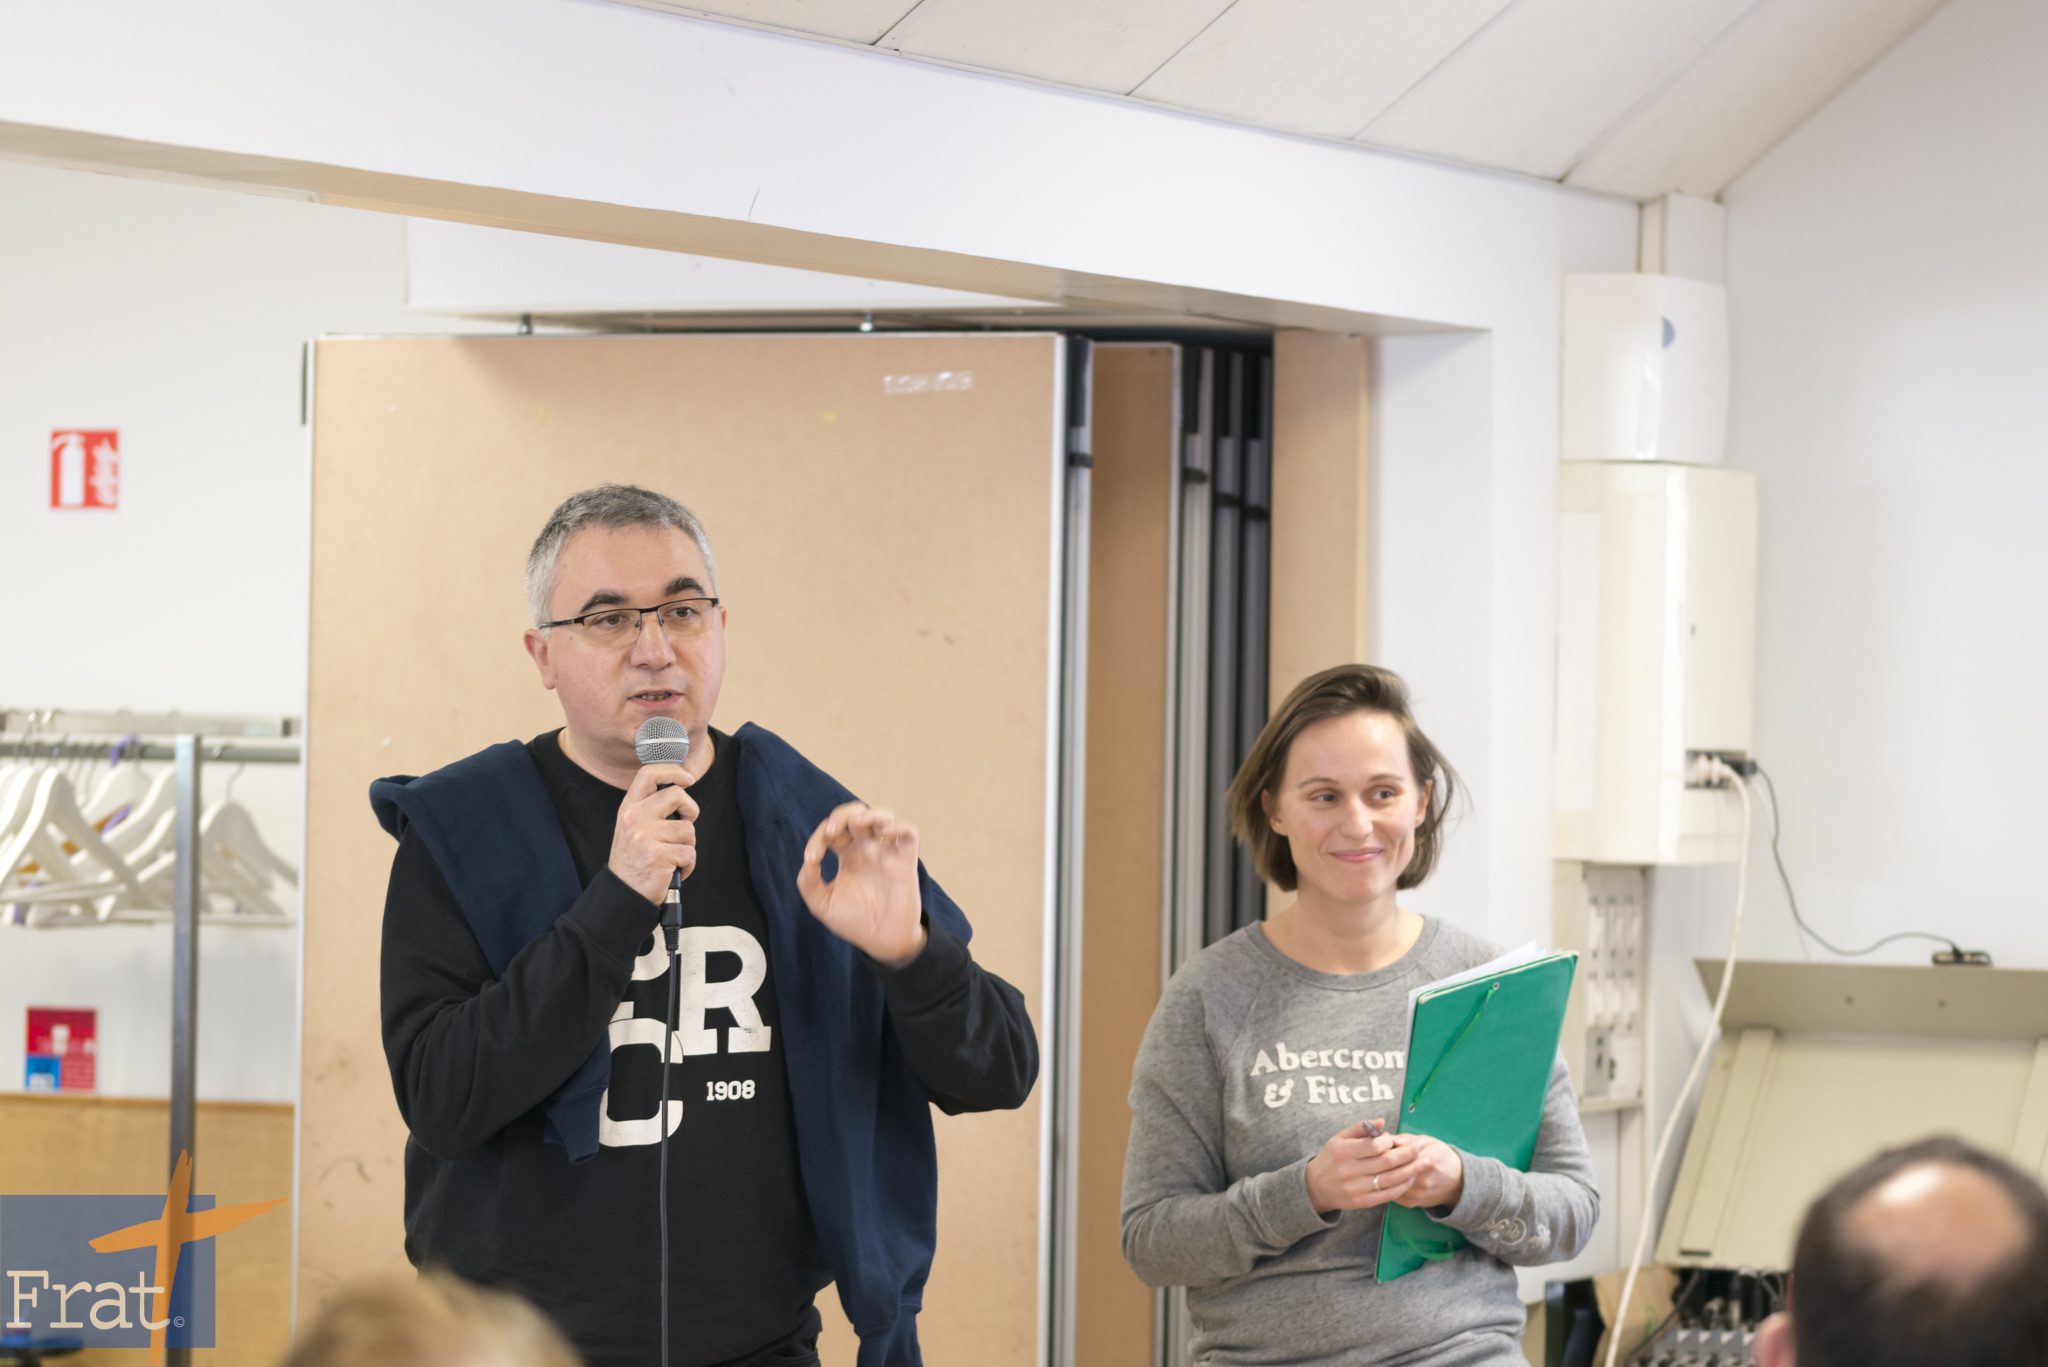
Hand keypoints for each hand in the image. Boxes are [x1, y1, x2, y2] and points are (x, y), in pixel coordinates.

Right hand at [607, 763, 698, 903]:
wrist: (623, 893)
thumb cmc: (635, 860)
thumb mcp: (633, 827)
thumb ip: (651, 808)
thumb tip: (680, 789)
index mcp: (629, 808)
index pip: (649, 774)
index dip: (673, 771)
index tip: (688, 778)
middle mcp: (635, 818)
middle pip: (678, 795)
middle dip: (691, 811)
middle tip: (685, 825)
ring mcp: (645, 836)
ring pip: (688, 829)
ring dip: (687, 846)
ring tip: (672, 856)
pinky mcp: (658, 855)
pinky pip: (689, 853)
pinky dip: (687, 865)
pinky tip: (673, 870)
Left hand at [797, 802, 925, 965]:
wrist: (881, 942)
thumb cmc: (853, 922)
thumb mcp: (822, 904)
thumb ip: (809, 881)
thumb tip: (809, 859)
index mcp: (847, 855)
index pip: (832, 831)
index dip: (819, 837)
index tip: (812, 859)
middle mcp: (867, 849)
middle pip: (857, 814)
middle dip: (842, 815)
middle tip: (831, 831)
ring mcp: (887, 853)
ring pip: (883, 816)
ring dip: (870, 814)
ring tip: (856, 825)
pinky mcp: (906, 861)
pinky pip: (910, 833)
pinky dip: (900, 826)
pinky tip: (886, 832)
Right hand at [1305, 1121, 1414, 1213]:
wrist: (1316, 1187)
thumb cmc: (1331, 1158)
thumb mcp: (1339, 1138)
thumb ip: (1360, 1128)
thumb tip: (1382, 1121)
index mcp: (1343, 1151)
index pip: (1373, 1146)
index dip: (1389, 1141)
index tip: (1395, 1138)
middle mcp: (1349, 1170)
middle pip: (1386, 1162)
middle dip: (1409, 1152)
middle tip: (1422, 1145)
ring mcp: (1356, 1188)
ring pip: (1391, 1179)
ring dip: (1411, 1170)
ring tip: (1424, 1161)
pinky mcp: (1362, 1202)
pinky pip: (1388, 1195)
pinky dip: (1403, 1186)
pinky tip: (1412, 1178)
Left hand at [1382, 1132, 1465, 1210]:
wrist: (1457, 1183)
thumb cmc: (1442, 1157)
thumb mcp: (1430, 1142)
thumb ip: (1408, 1139)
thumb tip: (1388, 1139)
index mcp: (1429, 1159)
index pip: (1400, 1153)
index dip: (1386, 1148)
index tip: (1379, 1143)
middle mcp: (1423, 1179)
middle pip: (1392, 1169)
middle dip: (1380, 1161)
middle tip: (1374, 1154)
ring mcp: (1417, 1193)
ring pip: (1389, 1183)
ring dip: (1381, 1174)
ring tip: (1376, 1165)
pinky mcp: (1411, 1203)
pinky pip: (1391, 1193)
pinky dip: (1385, 1185)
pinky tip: (1384, 1177)